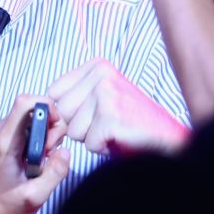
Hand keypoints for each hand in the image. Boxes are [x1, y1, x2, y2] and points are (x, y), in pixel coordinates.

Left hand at [0, 95, 68, 213]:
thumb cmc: (10, 206)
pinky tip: (37, 157)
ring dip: (46, 132)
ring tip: (42, 157)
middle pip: (33, 107)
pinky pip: (28, 123)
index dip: (46, 106)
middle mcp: (0, 130)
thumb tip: (66, 151)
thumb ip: (54, 173)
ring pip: (32, 115)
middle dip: (50, 125)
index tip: (56, 128)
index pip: (24, 102)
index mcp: (5, 141)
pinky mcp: (4, 136)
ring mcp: (1, 132)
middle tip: (50, 152)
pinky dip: (39, 136)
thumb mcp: (36, 195)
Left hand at [49, 58, 188, 154]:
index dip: (67, 112)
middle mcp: (102, 74)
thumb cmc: (133, 122)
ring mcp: (107, 94)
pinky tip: (119, 139)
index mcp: (97, 66)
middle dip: (79, 126)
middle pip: (61, 111)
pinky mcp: (112, 116)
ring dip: (92, 138)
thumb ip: (76, 94)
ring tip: (114, 131)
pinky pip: (89, 142)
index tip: (89, 116)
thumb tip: (44, 103)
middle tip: (105, 126)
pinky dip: (102, 148)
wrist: (169, 139)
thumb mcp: (102, 96)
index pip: (54, 92)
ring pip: (73, 129)